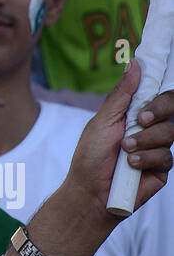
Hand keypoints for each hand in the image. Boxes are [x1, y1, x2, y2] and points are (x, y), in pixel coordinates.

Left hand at [66, 60, 173, 213]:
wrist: (89, 193)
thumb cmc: (91, 157)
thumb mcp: (102, 122)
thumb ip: (121, 95)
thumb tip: (134, 63)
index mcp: (136, 113)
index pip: (159, 93)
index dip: (161, 89)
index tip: (156, 84)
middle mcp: (150, 128)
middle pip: (172, 108)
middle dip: (158, 110)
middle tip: (140, 120)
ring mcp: (158, 147)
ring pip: (169, 132)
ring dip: (144, 141)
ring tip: (125, 151)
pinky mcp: (162, 167)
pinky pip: (166, 156)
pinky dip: (146, 159)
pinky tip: (131, 166)